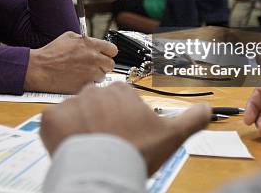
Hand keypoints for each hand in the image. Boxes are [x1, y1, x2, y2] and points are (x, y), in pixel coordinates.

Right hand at [24, 32, 116, 93]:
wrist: (39, 69)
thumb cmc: (50, 53)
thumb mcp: (68, 37)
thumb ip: (84, 39)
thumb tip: (92, 42)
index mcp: (90, 45)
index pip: (113, 49)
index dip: (108, 52)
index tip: (105, 55)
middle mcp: (93, 58)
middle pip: (111, 64)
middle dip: (104, 65)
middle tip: (95, 65)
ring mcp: (90, 73)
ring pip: (103, 76)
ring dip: (96, 75)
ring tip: (83, 73)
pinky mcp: (85, 85)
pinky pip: (93, 85)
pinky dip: (88, 83)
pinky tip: (78, 79)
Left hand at [40, 82, 210, 174]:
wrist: (105, 171)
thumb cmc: (137, 152)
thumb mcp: (171, 135)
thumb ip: (191, 119)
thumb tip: (209, 110)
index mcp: (121, 91)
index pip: (118, 100)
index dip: (120, 120)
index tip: (123, 136)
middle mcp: (95, 90)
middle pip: (94, 105)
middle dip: (98, 121)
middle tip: (105, 144)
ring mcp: (70, 102)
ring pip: (74, 113)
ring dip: (78, 127)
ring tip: (88, 149)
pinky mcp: (50, 116)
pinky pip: (52, 121)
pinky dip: (58, 133)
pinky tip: (70, 146)